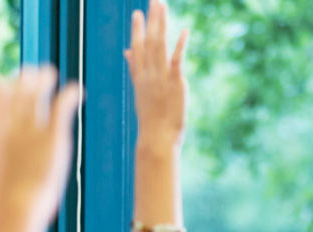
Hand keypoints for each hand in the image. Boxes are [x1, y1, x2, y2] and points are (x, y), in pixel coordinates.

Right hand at [0, 66, 82, 231]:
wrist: (13, 209)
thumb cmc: (2, 206)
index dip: (3, 91)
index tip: (9, 83)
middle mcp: (8, 129)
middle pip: (15, 95)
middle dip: (24, 79)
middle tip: (33, 71)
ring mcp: (30, 131)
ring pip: (35, 96)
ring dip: (43, 80)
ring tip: (51, 72)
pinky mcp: (53, 137)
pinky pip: (60, 107)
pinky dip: (68, 95)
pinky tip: (77, 89)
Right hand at [126, 0, 188, 148]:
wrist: (156, 136)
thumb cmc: (151, 117)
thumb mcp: (141, 91)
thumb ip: (135, 68)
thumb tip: (128, 52)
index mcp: (140, 75)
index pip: (137, 47)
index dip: (137, 29)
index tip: (137, 12)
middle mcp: (148, 73)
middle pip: (148, 41)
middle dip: (151, 20)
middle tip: (154, 1)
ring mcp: (160, 76)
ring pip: (159, 45)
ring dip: (161, 25)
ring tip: (162, 7)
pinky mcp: (174, 82)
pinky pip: (176, 60)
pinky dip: (180, 45)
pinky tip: (185, 31)